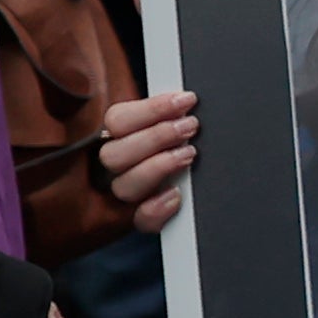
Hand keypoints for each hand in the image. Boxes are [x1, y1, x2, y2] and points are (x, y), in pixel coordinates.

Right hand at [99, 90, 196, 237]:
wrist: (204, 179)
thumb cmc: (184, 142)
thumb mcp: (177, 122)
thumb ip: (173, 111)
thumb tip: (187, 98)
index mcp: (121, 135)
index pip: (118, 120)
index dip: (151, 109)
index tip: (186, 100)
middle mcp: (119, 164)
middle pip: (113, 154)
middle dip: (156, 137)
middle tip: (190, 126)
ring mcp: (129, 191)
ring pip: (123, 186)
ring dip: (157, 167)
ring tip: (188, 155)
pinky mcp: (144, 216)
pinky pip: (141, 219)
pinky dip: (156, 209)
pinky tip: (175, 195)